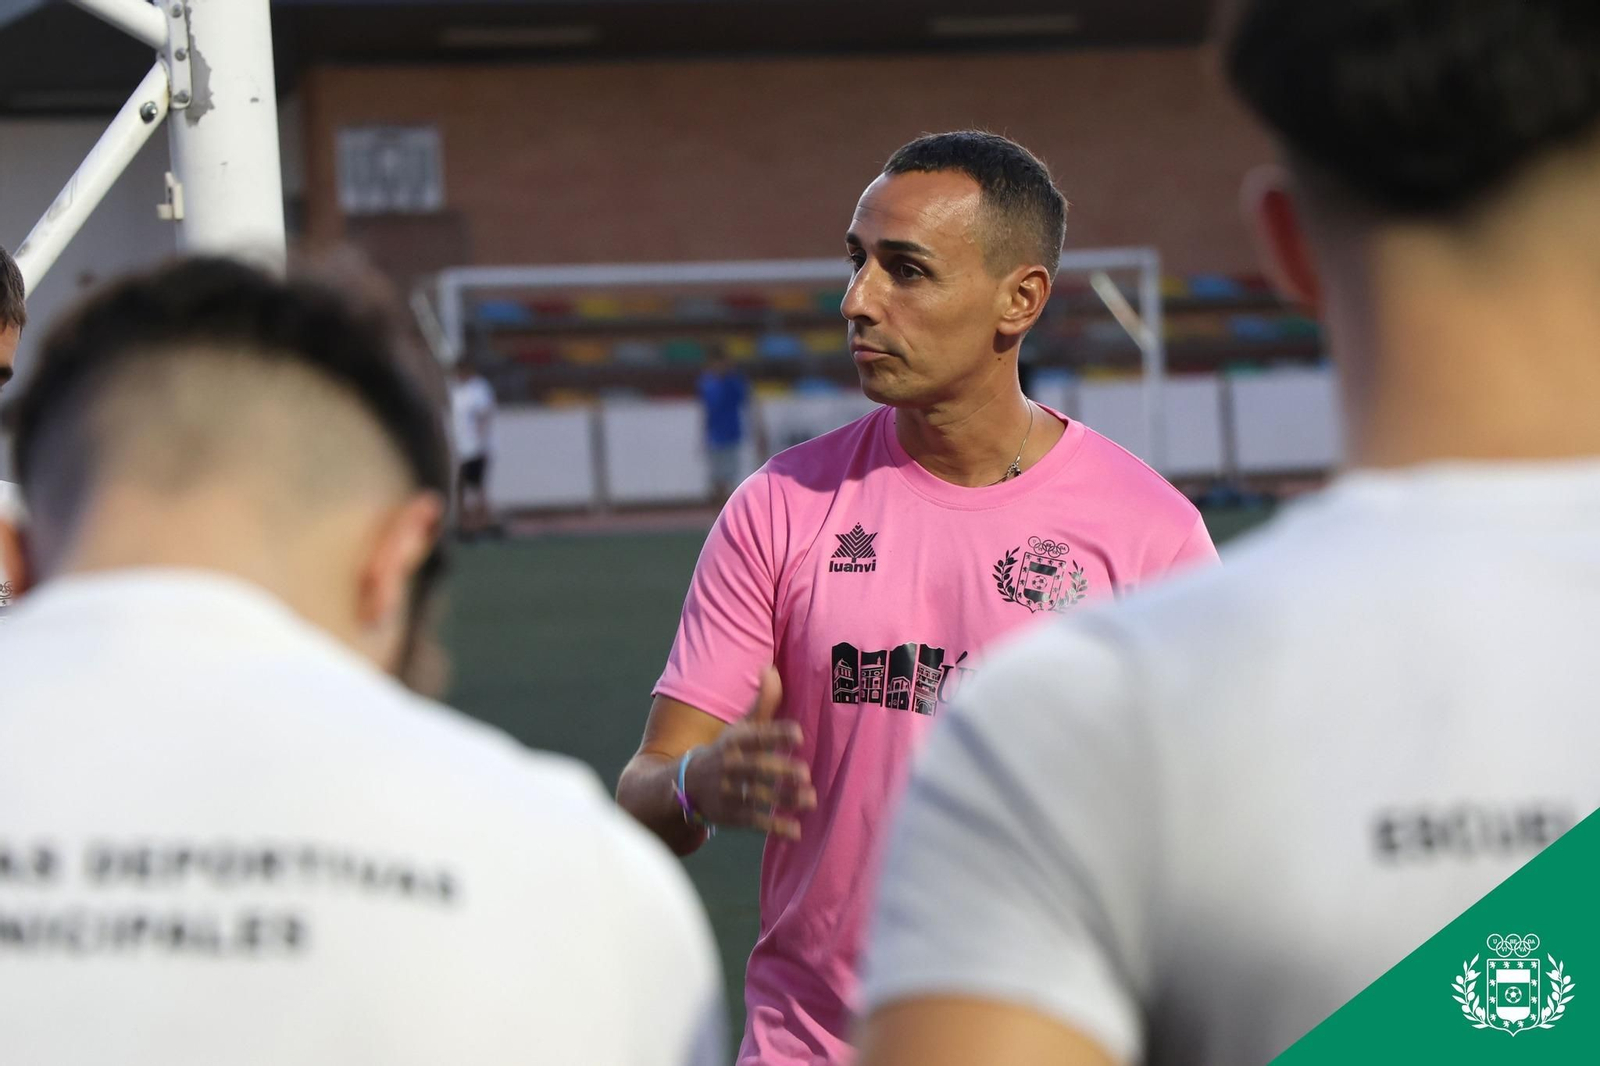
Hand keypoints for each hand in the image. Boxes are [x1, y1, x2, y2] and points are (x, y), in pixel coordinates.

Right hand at [684, 667, 816, 839]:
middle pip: (756, 768)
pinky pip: (753, 822)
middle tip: (805, 774)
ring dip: (783, 799)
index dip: (776, 734)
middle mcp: (730, 767)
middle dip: (779, 771)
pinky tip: (796, 831)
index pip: (756, 736)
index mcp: (734, 742)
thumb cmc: (726, 752)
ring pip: (757, 796)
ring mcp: (728, 793)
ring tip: (810, 800)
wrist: (685, 785)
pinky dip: (774, 827)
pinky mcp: (730, 816)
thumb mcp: (740, 728)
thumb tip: (771, 669)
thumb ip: (762, 703)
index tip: (798, 734)